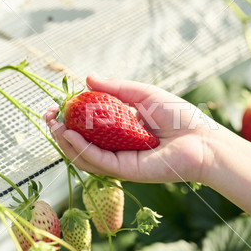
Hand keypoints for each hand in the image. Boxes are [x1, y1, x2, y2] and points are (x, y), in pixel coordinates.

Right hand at [43, 76, 216, 182]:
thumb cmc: (179, 116)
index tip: (54, 107)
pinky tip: (70, 134)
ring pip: (84, 156)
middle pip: (81, 143)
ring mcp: (120, 161)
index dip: (69, 118)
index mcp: (120, 131)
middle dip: (60, 131)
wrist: (203, 140)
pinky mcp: (126, 171)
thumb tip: (87, 78)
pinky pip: (98, 161)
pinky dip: (81, 149)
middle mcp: (117, 148)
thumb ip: (116, 88)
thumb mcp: (143, 94)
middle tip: (46, 117)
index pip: (88, 127)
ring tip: (53, 125)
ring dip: (65, 141)